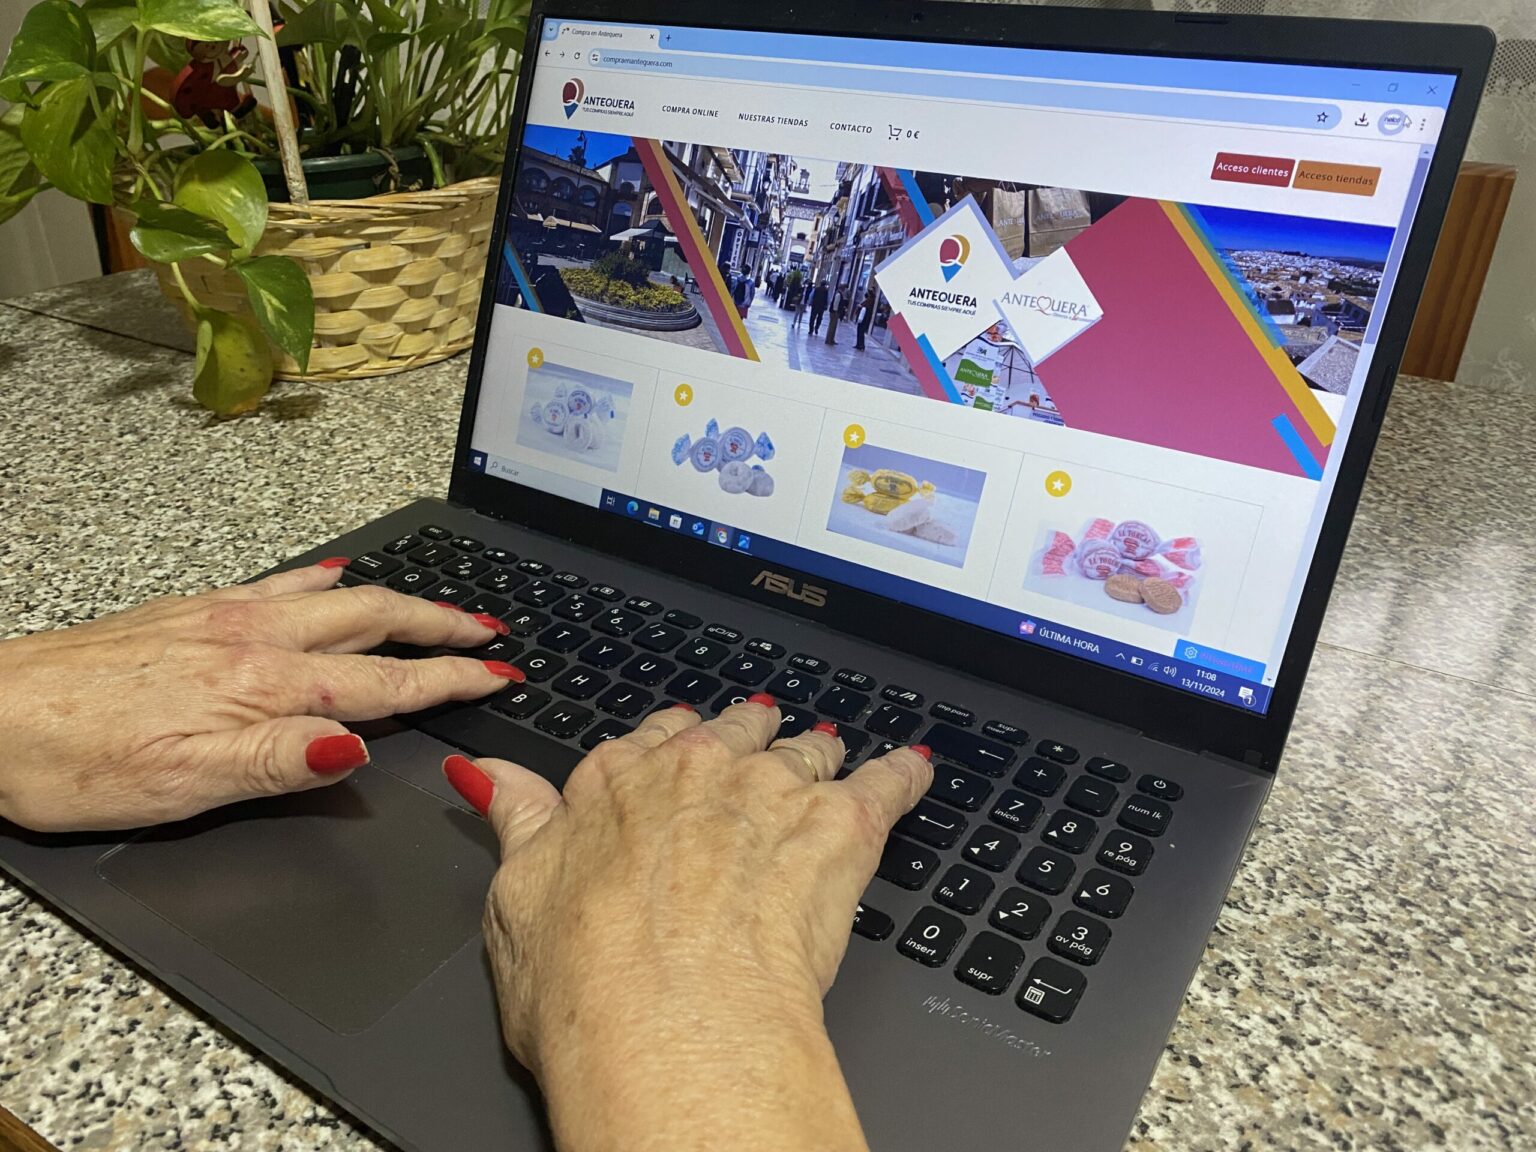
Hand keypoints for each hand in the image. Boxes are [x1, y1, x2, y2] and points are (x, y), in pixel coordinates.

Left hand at [0, 560, 522, 831]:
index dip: (448, 681)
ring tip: (437, 604)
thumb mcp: (182, 785)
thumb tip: (359, 745)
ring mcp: (223, 618)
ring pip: (334, 599)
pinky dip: (325, 581)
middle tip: (491, 632)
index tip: (499, 674)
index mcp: (264, 688)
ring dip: (397, 601)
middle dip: (441, 626)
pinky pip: (280, 585)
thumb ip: (280, 761)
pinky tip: (331, 577)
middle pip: (372, 624)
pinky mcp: (190, 611)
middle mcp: (253, 641)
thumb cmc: (73, 759)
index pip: (384, 685)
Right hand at [445, 697, 932, 1151]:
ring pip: (804, 749)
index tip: (683, 750)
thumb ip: (516, 823)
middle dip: (749, 737)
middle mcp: (695, 771)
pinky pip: (884, 779)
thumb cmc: (588, 987)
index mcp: (614, 783)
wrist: (671, 1025)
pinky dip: (900, 774)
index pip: (651, 737)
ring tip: (827, 759)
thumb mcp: (514, 903)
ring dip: (815, 755)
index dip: (672, 745)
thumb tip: (487, 776)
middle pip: (734, 731)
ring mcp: (772, 791)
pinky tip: (912, 770)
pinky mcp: (840, 824)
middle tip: (760, 748)